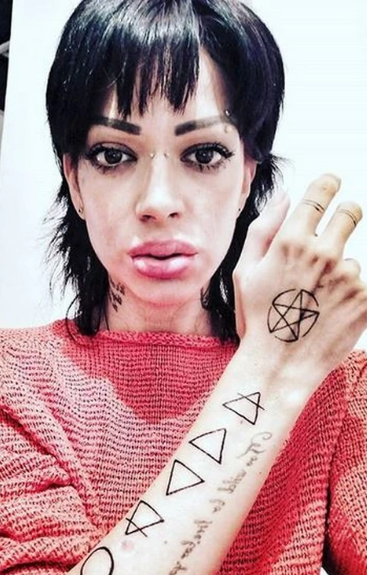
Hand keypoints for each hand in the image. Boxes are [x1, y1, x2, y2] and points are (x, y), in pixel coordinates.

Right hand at [234, 173, 366, 381]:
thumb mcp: (244, 271)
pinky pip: (360, 286)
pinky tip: (326, 313)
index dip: (327, 185)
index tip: (330, 185)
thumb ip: (263, 229)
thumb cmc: (258, 318)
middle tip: (331, 238)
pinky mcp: (365, 299)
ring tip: (315, 300)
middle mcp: (324, 253)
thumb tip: (284, 197)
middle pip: (350, 213)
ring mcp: (348, 277)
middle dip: (343, 217)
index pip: (322, 193)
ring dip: (338, 272)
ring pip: (352, 259)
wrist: (279, 364)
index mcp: (292, 242)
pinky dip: (347, 296)